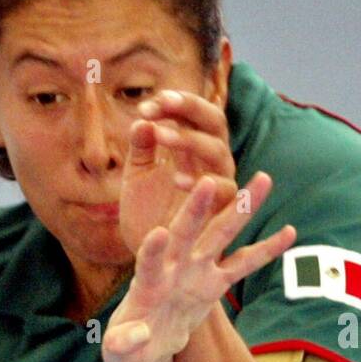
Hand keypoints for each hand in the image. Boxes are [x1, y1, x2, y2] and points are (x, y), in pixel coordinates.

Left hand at [103, 172, 295, 361]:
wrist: (144, 347)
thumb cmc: (126, 348)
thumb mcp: (119, 351)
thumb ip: (124, 343)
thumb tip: (142, 335)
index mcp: (146, 284)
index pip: (148, 264)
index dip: (152, 251)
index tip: (158, 234)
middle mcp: (172, 268)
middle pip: (186, 234)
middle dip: (197, 209)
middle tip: (209, 181)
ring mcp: (196, 271)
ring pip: (220, 235)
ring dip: (240, 208)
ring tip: (263, 180)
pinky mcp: (215, 283)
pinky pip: (244, 264)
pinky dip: (266, 250)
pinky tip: (290, 232)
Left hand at [119, 90, 236, 254]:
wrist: (150, 258)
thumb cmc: (146, 215)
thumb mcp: (137, 178)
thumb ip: (140, 149)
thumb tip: (141, 120)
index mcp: (194, 149)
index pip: (195, 114)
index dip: (176, 105)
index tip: (147, 106)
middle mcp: (212, 162)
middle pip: (215, 122)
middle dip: (190, 109)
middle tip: (161, 103)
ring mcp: (220, 185)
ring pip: (218, 151)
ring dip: (190, 139)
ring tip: (161, 137)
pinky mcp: (223, 212)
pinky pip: (224, 191)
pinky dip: (203, 182)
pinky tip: (177, 180)